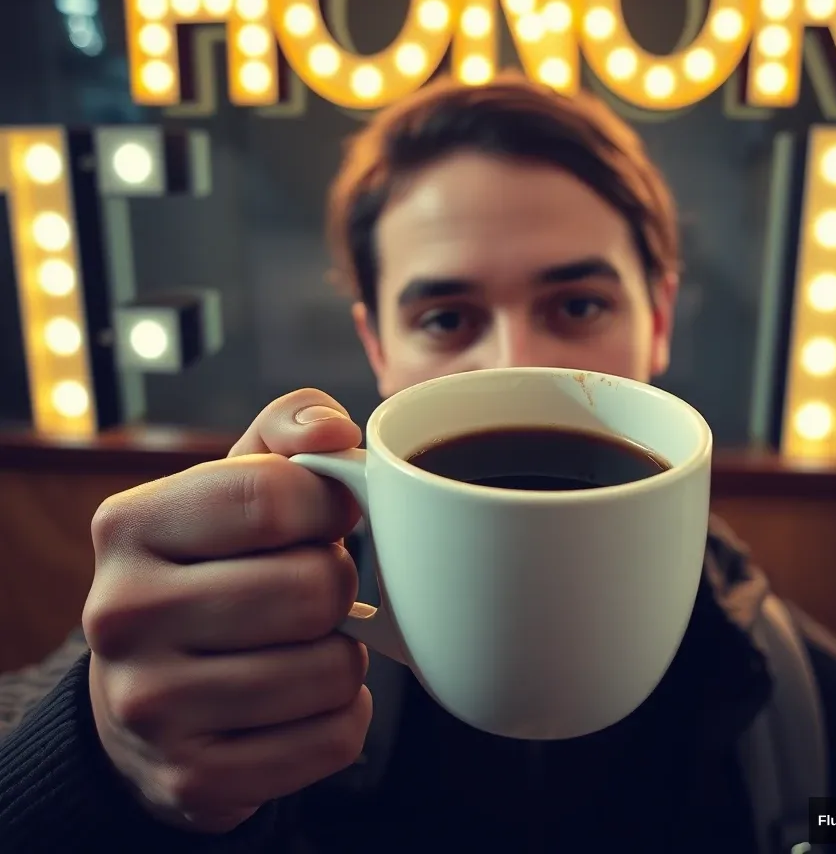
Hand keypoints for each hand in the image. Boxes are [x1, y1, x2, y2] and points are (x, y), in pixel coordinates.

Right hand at [83, 389, 371, 833]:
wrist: (144, 694)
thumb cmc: (211, 565)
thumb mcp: (237, 479)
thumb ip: (291, 426)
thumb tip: (337, 431)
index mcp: (131, 524)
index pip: (274, 496)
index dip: (333, 502)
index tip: (338, 513)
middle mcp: (123, 613)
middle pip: (314, 587)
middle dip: (341, 582)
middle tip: (319, 585)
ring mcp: (151, 705)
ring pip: (333, 669)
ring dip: (346, 653)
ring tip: (309, 641)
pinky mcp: (193, 775)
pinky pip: (335, 739)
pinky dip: (343, 714)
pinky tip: (306, 699)